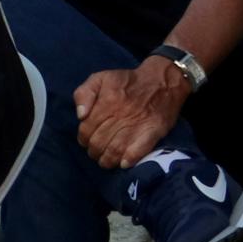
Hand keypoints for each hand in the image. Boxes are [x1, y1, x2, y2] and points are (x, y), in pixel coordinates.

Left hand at [75, 60, 191, 168]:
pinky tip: (123, 164)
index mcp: (105, 103)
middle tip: (95, 153)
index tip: (86, 142)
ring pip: (115, 150)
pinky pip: (139, 151)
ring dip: (108, 160)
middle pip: (99, 142)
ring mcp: (136, 125)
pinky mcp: (153, 131)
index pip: (87, 130)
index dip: (83, 139)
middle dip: (94, 152)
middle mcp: (119, 116)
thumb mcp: (100, 78)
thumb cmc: (127, 81)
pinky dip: (129, 160)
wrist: (162, 81)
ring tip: (106, 161)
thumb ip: (84, 94)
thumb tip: (80, 116)